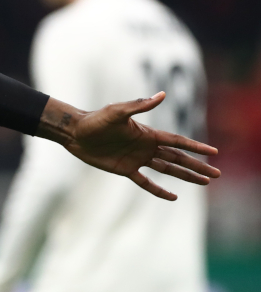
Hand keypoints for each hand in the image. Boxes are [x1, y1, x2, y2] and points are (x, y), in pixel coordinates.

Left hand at [39, 93, 219, 199]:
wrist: (74, 132)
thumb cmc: (94, 120)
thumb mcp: (116, 112)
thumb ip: (139, 105)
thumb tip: (162, 94)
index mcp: (147, 134)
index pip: (177, 142)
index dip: (196, 147)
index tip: (214, 152)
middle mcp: (146, 146)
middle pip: (178, 158)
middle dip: (197, 166)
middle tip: (216, 175)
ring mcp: (136, 158)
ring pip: (167, 169)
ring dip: (185, 176)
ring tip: (204, 182)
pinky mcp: (125, 169)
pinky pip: (145, 182)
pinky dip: (158, 189)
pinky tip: (173, 197)